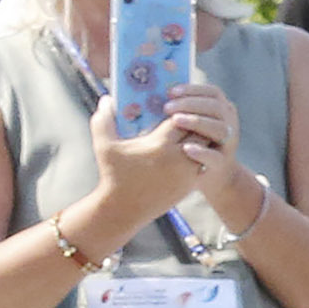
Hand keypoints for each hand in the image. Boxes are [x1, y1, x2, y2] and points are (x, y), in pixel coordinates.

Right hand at [85, 81, 235, 241]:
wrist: (124, 209)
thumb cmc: (113, 175)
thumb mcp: (104, 146)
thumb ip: (103, 120)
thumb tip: (107, 98)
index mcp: (161, 145)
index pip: (183, 118)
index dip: (180, 110)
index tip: (173, 107)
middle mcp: (180, 158)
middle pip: (198, 131)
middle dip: (193, 122)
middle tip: (185, 116)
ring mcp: (188, 172)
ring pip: (205, 148)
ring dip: (198, 139)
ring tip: (187, 132)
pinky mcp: (191, 184)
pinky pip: (203, 163)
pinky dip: (199, 154)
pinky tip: (187, 149)